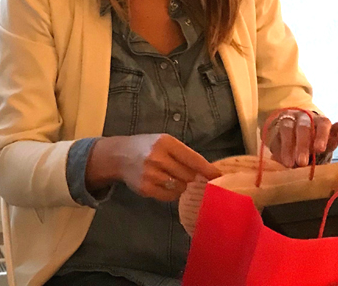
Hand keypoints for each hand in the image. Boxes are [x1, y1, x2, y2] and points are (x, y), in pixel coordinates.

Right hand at [88, 133, 220, 202]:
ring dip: (180, 184)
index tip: (219, 176)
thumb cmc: (146, 146)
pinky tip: (163, 183)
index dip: (207, 169)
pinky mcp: (146, 188)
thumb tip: (206, 172)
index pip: (193, 158)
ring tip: (170, 176)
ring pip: (180, 187)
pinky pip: (169, 196)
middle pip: (188, 175)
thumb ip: (183, 154)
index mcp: (165, 142)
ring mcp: (151, 174)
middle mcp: (158, 158)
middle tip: (184, 173)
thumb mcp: (163, 142)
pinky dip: (171, 192)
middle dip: (190, 176)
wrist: (119, 155)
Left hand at [267, 112, 337, 167]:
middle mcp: (305, 117)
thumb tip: (285, 164)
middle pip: (303, 126)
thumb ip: (284, 155)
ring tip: (320, 150)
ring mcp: (320, 120)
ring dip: (321, 136)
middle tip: (301, 162)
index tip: (288, 162)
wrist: (302, 139)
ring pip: (323, 123)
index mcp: (288, 120)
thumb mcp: (283, 150)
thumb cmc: (289, 147)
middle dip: (302, 144)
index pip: (286, 129)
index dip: (286, 145)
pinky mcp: (335, 127)